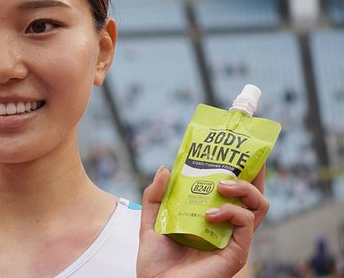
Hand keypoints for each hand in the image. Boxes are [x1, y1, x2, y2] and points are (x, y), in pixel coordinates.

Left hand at [137, 166, 268, 277]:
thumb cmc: (157, 262)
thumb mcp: (151, 221)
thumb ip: (155, 196)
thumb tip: (165, 168)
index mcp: (211, 217)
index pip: (231, 190)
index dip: (237, 168)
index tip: (233, 146)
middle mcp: (226, 226)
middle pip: (253, 194)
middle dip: (254, 170)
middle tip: (245, 153)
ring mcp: (233, 239)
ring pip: (258, 205)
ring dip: (244, 188)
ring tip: (221, 184)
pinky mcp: (236, 252)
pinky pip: (246, 224)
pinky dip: (232, 211)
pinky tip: (212, 212)